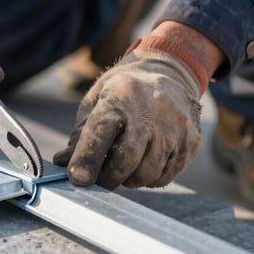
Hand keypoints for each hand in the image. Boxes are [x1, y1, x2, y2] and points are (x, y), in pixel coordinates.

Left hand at [53, 48, 201, 188]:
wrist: (171, 74)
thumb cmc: (125, 92)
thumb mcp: (97, 100)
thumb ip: (80, 134)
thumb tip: (62, 163)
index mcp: (121, 96)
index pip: (101, 131)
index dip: (88, 158)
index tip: (78, 178)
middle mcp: (152, 110)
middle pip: (127, 159)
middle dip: (108, 177)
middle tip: (100, 177)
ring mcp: (176, 127)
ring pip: (147, 173)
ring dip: (129, 179)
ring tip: (124, 166)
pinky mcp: (191, 142)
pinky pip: (165, 177)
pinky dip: (149, 178)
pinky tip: (144, 162)